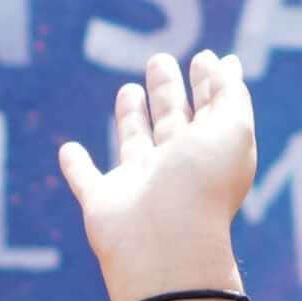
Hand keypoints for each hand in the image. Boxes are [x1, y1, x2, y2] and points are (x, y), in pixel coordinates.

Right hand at [54, 47, 259, 300]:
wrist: (163, 242)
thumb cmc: (202, 183)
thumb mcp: (232, 128)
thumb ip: (230, 95)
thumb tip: (227, 66)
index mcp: (211, 152)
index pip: (212, 111)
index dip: (210, 84)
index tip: (204, 58)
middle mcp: (177, 168)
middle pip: (172, 122)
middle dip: (168, 91)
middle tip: (159, 60)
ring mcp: (139, 185)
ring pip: (134, 144)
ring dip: (131, 118)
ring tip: (128, 89)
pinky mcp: (103, 201)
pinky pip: (85, 180)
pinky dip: (76, 166)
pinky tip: (68, 150)